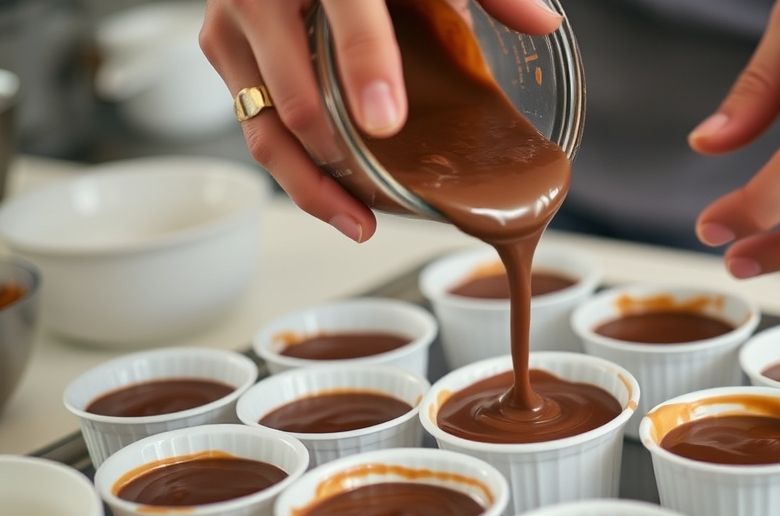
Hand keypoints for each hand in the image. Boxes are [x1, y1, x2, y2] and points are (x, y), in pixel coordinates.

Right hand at [200, 0, 561, 241]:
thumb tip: (543, 22)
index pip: (349, 18)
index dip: (368, 69)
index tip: (388, 121)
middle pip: (295, 102)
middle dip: (340, 163)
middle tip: (385, 201)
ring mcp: (235, 32)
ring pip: (264, 130)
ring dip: (311, 187)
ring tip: (360, 223)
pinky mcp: (228, 58)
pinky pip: (255, 128)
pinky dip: (295, 169)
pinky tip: (336, 198)